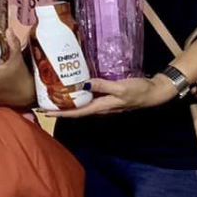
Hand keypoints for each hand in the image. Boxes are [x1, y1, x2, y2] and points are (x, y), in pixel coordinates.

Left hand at [53, 74, 178, 117]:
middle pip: (76, 110)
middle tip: (43, 102)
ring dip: (69, 102)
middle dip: (60, 108)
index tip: (45, 112)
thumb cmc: (138, 91)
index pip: (77, 113)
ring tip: (54, 95)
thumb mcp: (121, 88)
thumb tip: (84, 83)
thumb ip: (104, 86)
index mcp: (101, 107)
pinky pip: (90, 97)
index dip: (61, 113)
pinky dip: (80, 94)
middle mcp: (100, 107)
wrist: (153, 93)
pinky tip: (76, 87)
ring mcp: (104, 103)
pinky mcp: (107, 97)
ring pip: (82, 104)